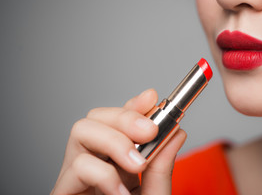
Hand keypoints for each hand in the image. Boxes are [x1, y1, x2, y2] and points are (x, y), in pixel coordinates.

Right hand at [51, 89, 186, 194]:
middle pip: (96, 116)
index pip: (120, 120)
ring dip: (114, 141)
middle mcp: (96, 159)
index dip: (134, 104)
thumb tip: (177, 132)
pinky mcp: (63, 190)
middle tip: (149, 131)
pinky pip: (78, 165)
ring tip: (135, 164)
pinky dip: (104, 174)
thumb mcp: (154, 193)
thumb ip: (163, 165)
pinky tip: (119, 191)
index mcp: (118, 158)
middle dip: (124, 116)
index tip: (153, 97)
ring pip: (82, 129)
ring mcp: (77, 173)